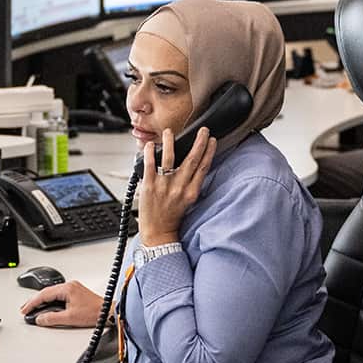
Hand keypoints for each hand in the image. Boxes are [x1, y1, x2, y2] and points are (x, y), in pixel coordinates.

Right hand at [18, 281, 102, 327]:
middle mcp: (69, 285)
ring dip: (42, 301)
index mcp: (67, 288)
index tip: (25, 310)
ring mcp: (73, 288)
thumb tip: (40, 319)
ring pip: (52, 293)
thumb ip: (52, 318)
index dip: (32, 303)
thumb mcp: (70, 318)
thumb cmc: (94, 313)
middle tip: (24, 309)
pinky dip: (50, 300)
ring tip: (32, 308)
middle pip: (46, 292)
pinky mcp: (75, 292)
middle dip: (34, 301)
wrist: (109, 313)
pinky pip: (58, 294)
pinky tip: (46, 305)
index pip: (44, 294)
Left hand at [137, 127, 215, 245]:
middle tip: (203, 130)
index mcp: (191, 192)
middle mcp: (180, 187)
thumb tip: (193, 166)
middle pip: (192, 160)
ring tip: (170, 132)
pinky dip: (149, 153)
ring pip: (169, 158)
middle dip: (199, 143)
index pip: (203, 167)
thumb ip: (190, 184)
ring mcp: (164, 186)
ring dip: (170, 143)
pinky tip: (149, 145)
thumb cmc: (172, 217)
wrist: (158, 233)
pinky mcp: (149, 186)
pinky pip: (150, 165)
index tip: (212, 140)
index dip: (209, 152)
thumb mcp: (187, 200)